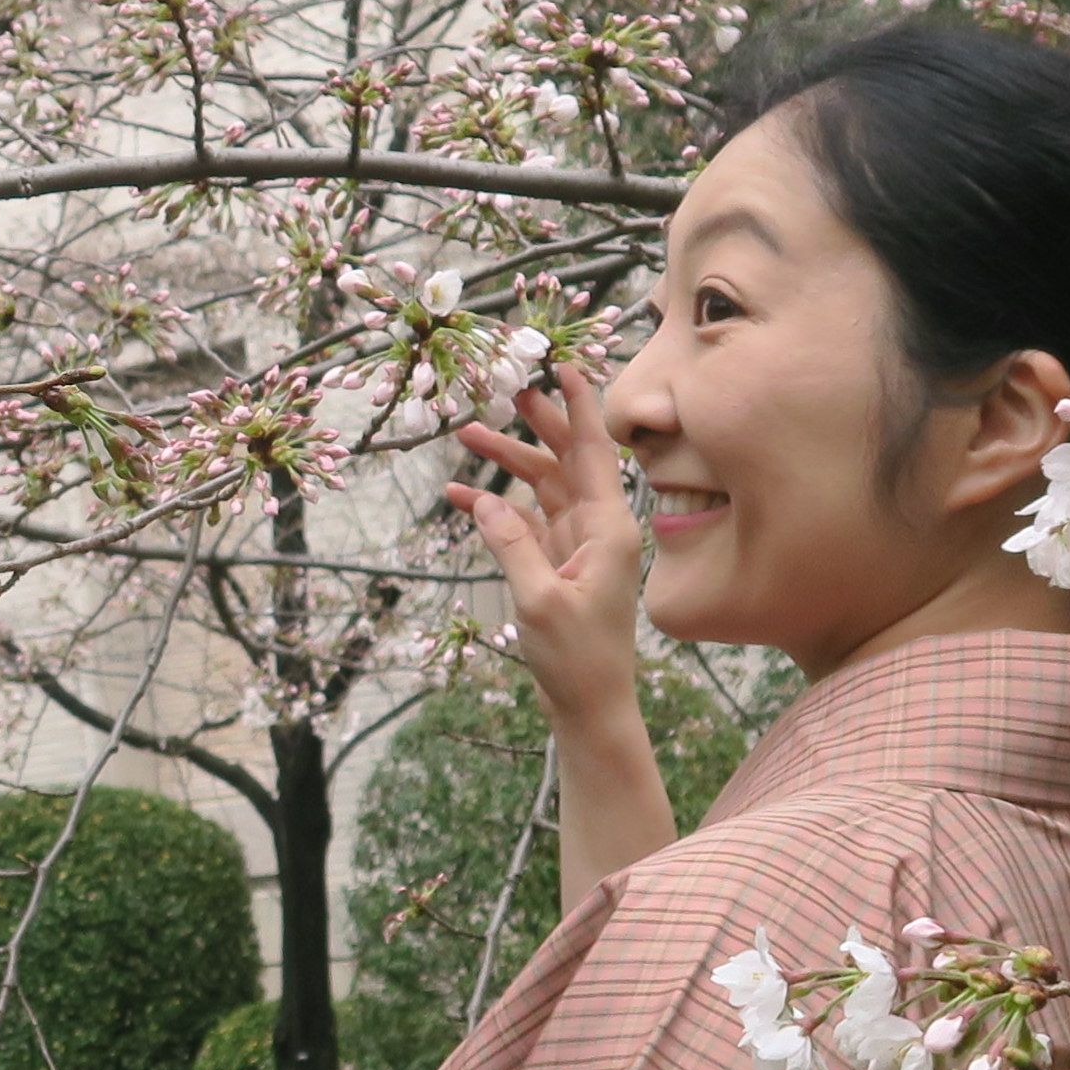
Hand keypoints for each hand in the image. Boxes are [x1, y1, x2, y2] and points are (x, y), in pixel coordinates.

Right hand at [444, 362, 643, 734]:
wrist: (591, 707)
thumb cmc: (578, 659)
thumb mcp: (540, 601)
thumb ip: (511, 546)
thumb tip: (482, 501)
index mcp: (609, 527)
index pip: (595, 451)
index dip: (579, 405)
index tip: (563, 363)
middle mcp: (598, 527)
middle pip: (566, 458)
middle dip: (535, 421)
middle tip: (503, 385)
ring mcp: (577, 544)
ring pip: (541, 485)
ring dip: (507, 461)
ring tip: (466, 434)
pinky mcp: (557, 563)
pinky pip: (525, 521)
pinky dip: (495, 507)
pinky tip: (459, 494)